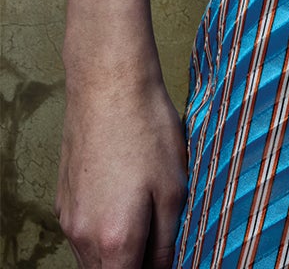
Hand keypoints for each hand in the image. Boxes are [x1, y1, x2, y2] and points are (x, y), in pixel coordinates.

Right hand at [57, 71, 187, 268]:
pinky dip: (105, 235)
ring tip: (149, 225)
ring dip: (119, 254)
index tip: (167, 263)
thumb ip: (166, 240)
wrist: (108, 87)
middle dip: (134, 266)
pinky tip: (128, 208)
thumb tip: (164, 267)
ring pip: (92, 257)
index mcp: (115, 239)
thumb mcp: (174, 190)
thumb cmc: (146, 132)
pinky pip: (83, 235)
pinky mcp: (63, 201)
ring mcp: (68, 219)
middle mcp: (82, 235)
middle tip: (162, 246)